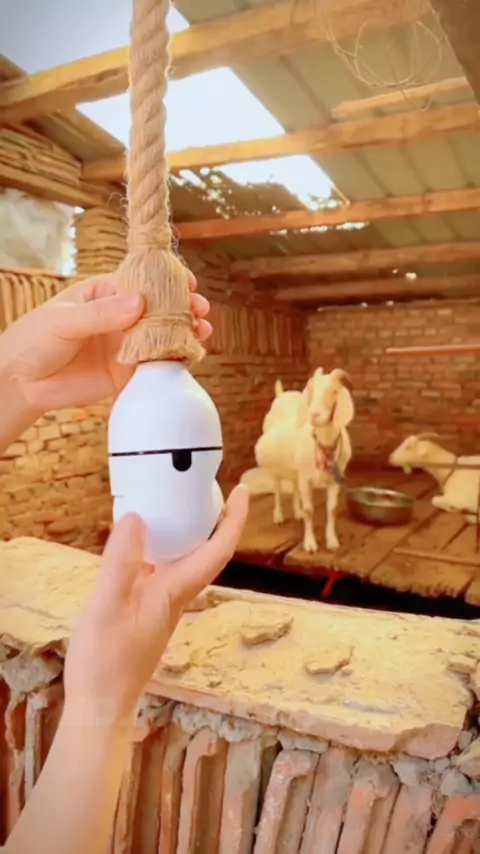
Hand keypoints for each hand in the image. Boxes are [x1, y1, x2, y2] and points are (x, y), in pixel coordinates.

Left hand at [0, 270, 210, 412]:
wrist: (22, 383)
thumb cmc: (34, 340)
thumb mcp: (63, 320)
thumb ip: (101, 314)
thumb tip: (139, 302)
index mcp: (105, 293)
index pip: (141, 280)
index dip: (166, 279)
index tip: (187, 282)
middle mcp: (120, 317)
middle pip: (159, 307)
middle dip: (183, 306)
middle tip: (199, 309)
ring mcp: (126, 344)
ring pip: (163, 334)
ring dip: (185, 331)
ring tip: (201, 330)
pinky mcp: (128, 372)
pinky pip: (156, 364)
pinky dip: (175, 359)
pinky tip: (189, 354)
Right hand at [63, 485, 248, 726]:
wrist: (101, 707)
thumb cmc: (105, 664)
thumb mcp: (106, 607)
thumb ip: (120, 563)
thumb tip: (135, 518)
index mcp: (175, 592)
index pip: (218, 550)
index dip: (233, 519)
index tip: (242, 491)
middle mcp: (176, 595)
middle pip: (206, 550)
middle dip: (213, 516)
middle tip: (206, 485)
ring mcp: (162, 603)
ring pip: (184, 558)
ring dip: (187, 530)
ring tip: (174, 502)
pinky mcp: (146, 609)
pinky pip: (161, 568)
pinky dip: (158, 546)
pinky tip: (137, 541)